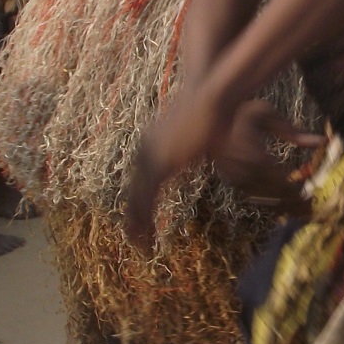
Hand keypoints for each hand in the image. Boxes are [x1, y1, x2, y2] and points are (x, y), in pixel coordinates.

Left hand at [125, 86, 235, 244]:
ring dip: (136, 224)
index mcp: (151, 144)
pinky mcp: (160, 164)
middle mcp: (145, 149)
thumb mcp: (195, 134)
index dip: (136, 203)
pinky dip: (143, 219)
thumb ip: (187, 146)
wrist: (211, 98)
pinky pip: (145, 198)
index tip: (138, 222)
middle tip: (133, 241)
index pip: (138, 180)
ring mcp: (150, 156)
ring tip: (138, 244)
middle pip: (131, 191)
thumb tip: (192, 150)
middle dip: (131, 218)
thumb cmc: (210, 114)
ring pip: (135, 198)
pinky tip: (145, 234)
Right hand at [213, 100, 324, 213]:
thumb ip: (293, 130)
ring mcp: (235, 178)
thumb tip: (323, 141)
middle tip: (310, 212)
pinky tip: (282, 206)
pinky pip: (253, 197)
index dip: (296, 195)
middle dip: (292, 206)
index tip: (312, 200)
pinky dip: (269, 203)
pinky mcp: (231, 181)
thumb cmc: (242, 112)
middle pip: (272, 196)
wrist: (208, 119)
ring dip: (282, 208)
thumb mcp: (267, 114)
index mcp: (253, 156)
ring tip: (300, 212)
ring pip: (262, 200)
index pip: (279, 183)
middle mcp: (242, 171)